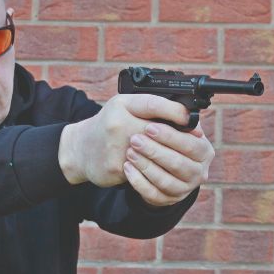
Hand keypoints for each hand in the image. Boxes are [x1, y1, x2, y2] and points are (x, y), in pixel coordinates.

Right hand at [58, 94, 190, 186]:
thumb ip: (148, 108)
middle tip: (193, 143)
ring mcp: (115, 146)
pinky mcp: (114, 167)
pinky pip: (142, 170)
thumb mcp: (123, 108)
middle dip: (176, 138)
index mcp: (121, 104)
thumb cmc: (108, 126)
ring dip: (167, 157)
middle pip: (157, 131)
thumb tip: (184, 117)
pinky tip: (159, 170)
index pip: (153, 104)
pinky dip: (153, 170)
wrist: (79, 149)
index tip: (190, 119)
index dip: (176, 111)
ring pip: (152, 154)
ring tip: (181, 158)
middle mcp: (117, 123)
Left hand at [123, 121, 214, 206]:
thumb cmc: (167, 140)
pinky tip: (127, 168)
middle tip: (135, 140)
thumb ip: (176, 118)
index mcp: (205, 151)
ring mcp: (184, 189)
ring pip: (165, 181)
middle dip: (155, 151)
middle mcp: (199, 172)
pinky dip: (138, 182)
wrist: (160, 164)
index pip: (191, 144)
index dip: (170, 136)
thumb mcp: (174, 125)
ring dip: (146, 166)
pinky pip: (153, 194)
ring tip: (130, 153)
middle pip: (178, 164)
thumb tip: (180, 111)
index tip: (149, 127)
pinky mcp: (168, 200)